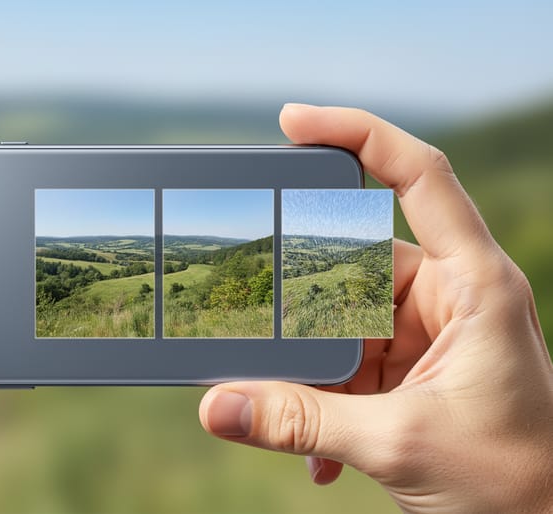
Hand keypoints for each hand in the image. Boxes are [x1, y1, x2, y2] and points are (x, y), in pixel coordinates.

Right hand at [199, 105, 552, 512]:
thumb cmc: (517, 483)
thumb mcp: (400, 444)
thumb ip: (301, 422)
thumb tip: (216, 406)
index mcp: (472, 285)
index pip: (418, 176)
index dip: (357, 134)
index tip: (292, 122)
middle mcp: (448, 298)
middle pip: (354, 259)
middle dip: (301, 294)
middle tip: (249, 308)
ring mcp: (426, 336)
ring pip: (340, 321)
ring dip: (309, 366)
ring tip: (283, 401)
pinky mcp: (408, 373)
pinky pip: (347, 367)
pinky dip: (322, 402)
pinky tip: (315, 449)